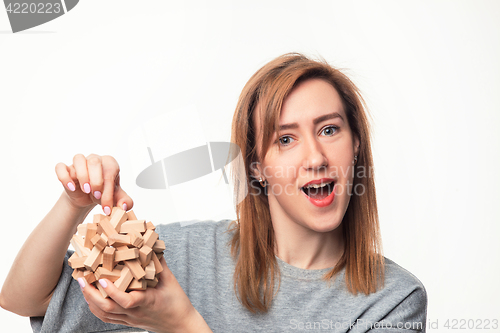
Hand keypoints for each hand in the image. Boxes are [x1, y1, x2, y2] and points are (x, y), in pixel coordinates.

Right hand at [55, 154, 132, 214]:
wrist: (87, 198)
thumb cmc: (103, 194)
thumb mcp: (116, 199)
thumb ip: (125, 201)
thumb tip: (125, 206)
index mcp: (110, 163)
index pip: (109, 173)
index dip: (108, 192)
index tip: (106, 207)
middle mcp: (95, 159)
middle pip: (95, 161)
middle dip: (96, 181)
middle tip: (96, 196)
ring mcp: (79, 163)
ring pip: (78, 159)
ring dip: (82, 176)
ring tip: (85, 190)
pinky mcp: (66, 169)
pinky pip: (60, 167)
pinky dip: (64, 177)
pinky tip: (71, 188)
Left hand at [79, 257, 210, 332]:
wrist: (180, 325)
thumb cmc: (177, 303)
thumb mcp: (170, 280)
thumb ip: (159, 263)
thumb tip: (152, 245)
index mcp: (146, 302)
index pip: (126, 301)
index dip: (111, 291)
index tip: (101, 279)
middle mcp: (135, 313)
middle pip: (107, 308)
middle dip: (90, 294)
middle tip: (81, 279)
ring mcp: (130, 319)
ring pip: (104, 314)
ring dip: (90, 300)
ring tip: (83, 285)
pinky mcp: (128, 322)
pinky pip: (107, 318)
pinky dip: (96, 308)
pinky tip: (91, 298)